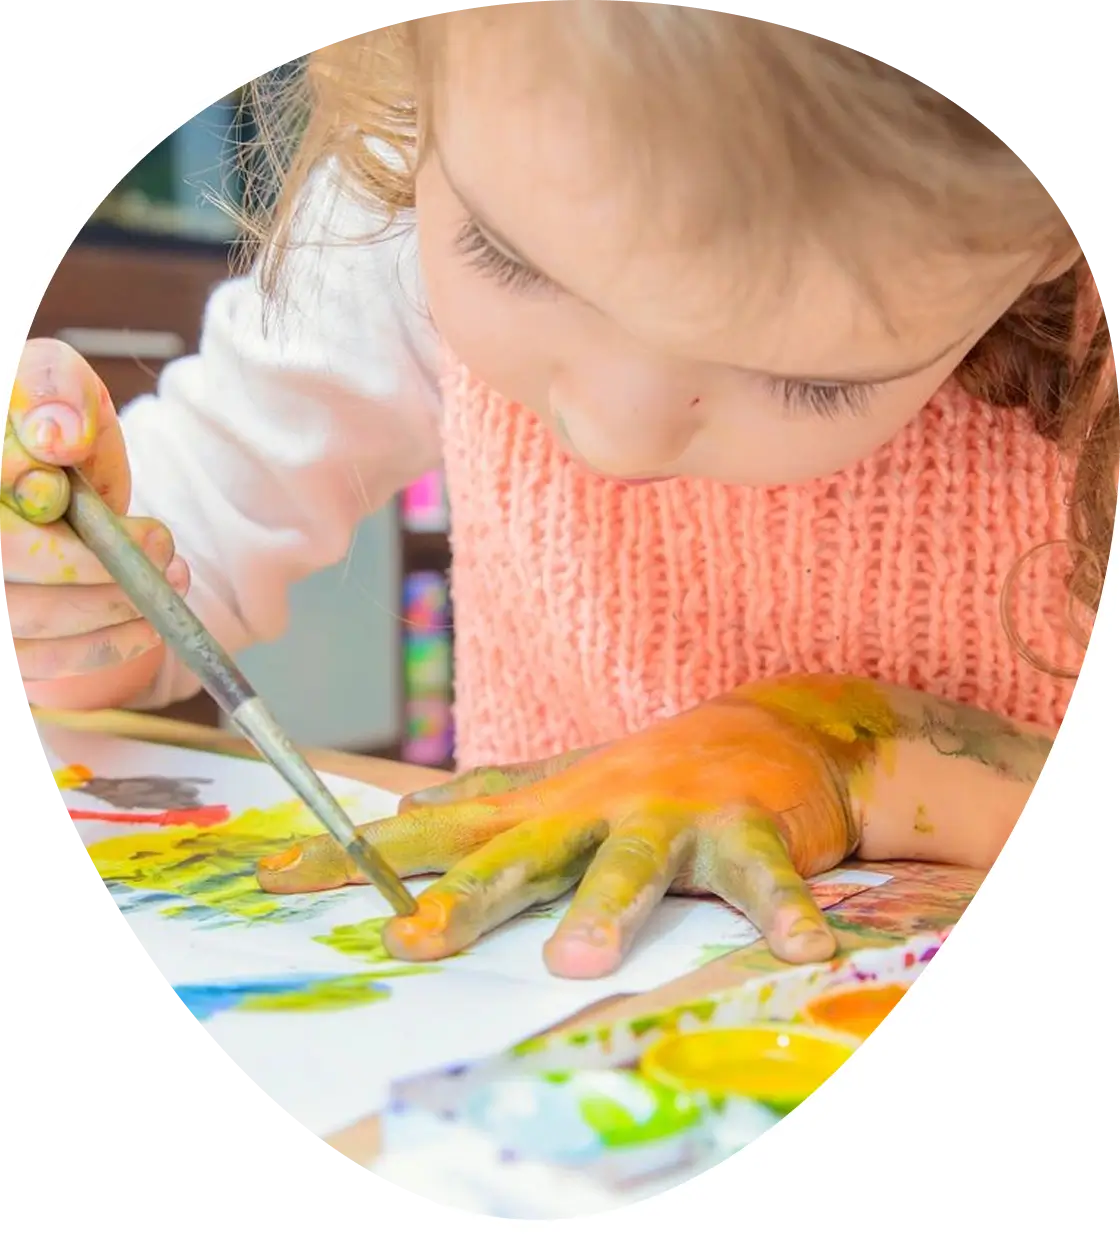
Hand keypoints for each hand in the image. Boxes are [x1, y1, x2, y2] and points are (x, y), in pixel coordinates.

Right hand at [3, 339, 187, 708]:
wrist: (49, 461)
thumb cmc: (50, 418)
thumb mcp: (58, 379)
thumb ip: (56, 391)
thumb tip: (58, 440)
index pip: (3, 535)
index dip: (68, 535)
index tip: (147, 533)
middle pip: (13, 586)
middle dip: (106, 578)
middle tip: (167, 553)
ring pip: (29, 629)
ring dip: (113, 613)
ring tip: (171, 581)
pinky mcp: (2, 634)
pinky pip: (40, 663)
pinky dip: (102, 647)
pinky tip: (146, 624)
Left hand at [258, 681, 869, 977]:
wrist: (763, 731)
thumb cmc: (644, 775)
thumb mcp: (556, 787)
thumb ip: (485, 800)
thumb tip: (400, 808)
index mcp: (542, 807)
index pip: (434, 829)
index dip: (356, 855)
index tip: (278, 879)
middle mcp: (595, 808)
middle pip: (521, 855)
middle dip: (467, 899)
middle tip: (413, 942)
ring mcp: (671, 815)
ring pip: (634, 863)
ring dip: (607, 907)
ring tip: (578, 959)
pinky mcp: (747, 828)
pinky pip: (763, 874)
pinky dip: (782, 908)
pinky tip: (799, 944)